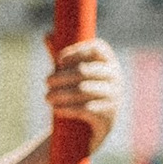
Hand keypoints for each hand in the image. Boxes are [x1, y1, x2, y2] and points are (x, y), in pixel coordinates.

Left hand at [45, 36, 120, 150]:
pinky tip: (56, 109)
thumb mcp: (70, 75)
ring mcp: (115, 97)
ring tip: (47, 97)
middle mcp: (116, 77)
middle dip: (62, 76)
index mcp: (109, 62)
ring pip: (84, 90)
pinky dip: (68, 108)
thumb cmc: (79, 94)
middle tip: (46, 82)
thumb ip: (61, 57)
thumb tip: (48, 34)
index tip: (58, 59)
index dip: (77, 51)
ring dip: (62, 93)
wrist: (88, 129)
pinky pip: (86, 109)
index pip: (97, 49)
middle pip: (85, 71)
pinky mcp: (109, 117)